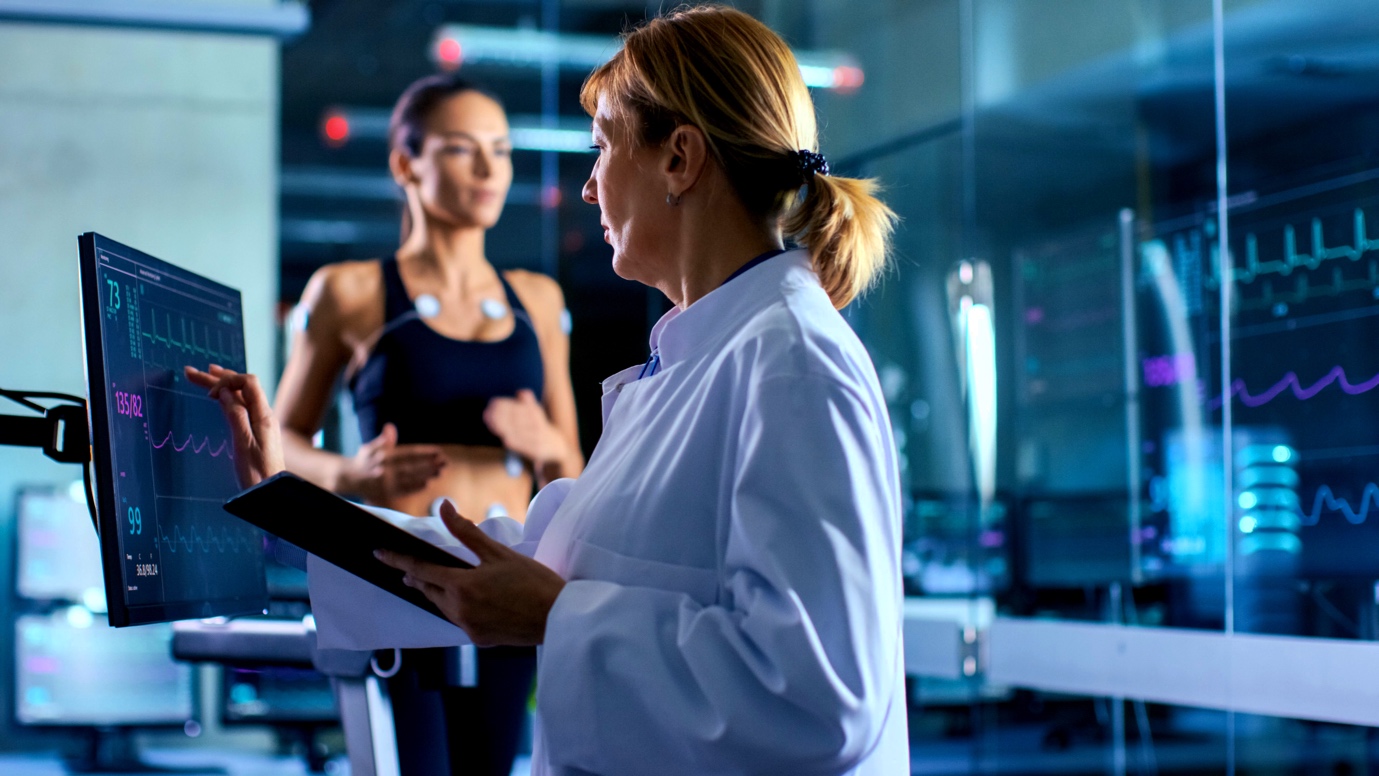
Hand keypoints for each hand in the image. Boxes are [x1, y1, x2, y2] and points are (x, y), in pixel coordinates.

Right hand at [185, 365, 284, 487]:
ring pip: (242, 397)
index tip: (209, 393)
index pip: (248, 383)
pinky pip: (243, 407)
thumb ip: (235, 415)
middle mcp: (264, 415)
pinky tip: (221, 397)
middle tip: (192, 372)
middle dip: (219, 378)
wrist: (271, 493)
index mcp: (263, 415)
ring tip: (206, 375)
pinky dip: (229, 398)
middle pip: (242, 388)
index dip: (227, 381)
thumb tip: (226, 392)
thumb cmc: (257, 473)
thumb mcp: (243, 443)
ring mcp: (261, 423)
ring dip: (224, 384)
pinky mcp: (257, 432)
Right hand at [341, 423, 446, 502]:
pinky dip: (415, 488)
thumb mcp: (370, 447)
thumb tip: (389, 427)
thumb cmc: (363, 460)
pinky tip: (427, 484)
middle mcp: (386, 469)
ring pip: (410, 478)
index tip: (439, 451)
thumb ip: (382, 440)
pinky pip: (403, 490)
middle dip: (430, 464)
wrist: (348, 478)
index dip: (425, 452)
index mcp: (384, 455)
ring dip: (427, 475)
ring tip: (441, 472)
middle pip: (413, 466)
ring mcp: (386, 482)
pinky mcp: (385, 493)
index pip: (409, 453)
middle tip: (446, 462)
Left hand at [375, 500, 565, 646]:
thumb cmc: (533, 582)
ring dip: (436, 593)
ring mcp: (468, 627)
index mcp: (462, 586)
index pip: (421, 570)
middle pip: (428, 590)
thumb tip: (443, 508)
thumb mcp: (499, 553)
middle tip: (408, 568)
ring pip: (441, 607)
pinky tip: (466, 599)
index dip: (398, 561)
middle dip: (418, 578)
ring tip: (437, 581)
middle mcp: (459, 610)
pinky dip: (455, 607)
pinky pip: (458, 620)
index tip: (380, 554)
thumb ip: (467, 533)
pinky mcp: (479, 639)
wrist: (558, 618)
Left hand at [484, 389, 568, 471]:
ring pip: (517, 431)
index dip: (505, 404)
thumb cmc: (539, 427)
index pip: (518, 407)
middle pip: (516, 418)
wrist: (556, 446)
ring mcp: (537, 438)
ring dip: (501, 427)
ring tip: (489, 422)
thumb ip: (528, 402)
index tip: (492, 402)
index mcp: (535, 413)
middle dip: (500, 415)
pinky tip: (504, 438)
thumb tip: (520, 392)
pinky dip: (513, 441)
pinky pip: (522, 446)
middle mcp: (537, 424)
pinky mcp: (536, 450)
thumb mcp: (536, 412)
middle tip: (486, 413)